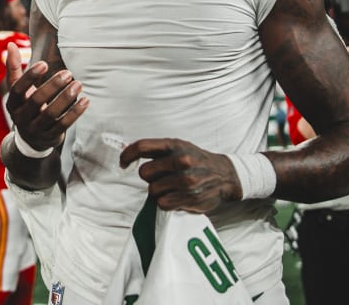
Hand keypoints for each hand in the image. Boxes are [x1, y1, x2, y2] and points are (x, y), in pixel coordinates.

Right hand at [4, 42, 87, 151]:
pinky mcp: (50, 136)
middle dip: (53, 86)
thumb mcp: (17, 89)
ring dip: (66, 98)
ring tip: (78, 84)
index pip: (17, 89)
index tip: (44, 63)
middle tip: (68, 73)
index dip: (30, 76)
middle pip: (36, 101)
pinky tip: (86, 100)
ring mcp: (36, 129)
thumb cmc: (26, 105)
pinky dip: (75, 112)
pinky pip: (64, 125)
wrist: (31, 138)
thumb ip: (14, 68)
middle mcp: (21, 118)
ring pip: (51, 114)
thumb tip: (10, 44)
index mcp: (12, 104)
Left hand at [119, 139, 237, 212]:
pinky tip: (176, 196)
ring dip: (158, 191)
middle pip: (144, 173)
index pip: (142, 147)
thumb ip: (157, 151)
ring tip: (172, 187)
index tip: (123, 162)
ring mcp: (186, 181)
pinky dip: (166, 202)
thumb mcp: (179, 147)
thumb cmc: (197, 161)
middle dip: (149, 177)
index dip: (127, 155)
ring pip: (152, 190)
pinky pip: (162, 203)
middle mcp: (181, 161)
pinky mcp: (190, 198)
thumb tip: (128, 156)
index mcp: (175, 145)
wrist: (225, 175)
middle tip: (161, 177)